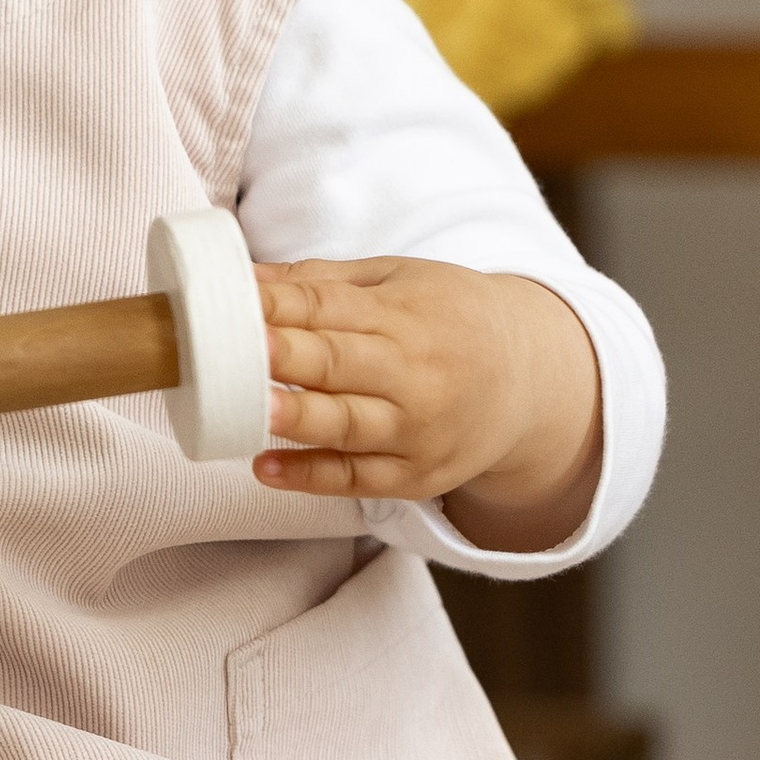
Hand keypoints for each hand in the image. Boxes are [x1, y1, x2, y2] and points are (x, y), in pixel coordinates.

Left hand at [253, 257, 602, 552]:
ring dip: (295, 420)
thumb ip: (322, 284)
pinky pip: (357, 479)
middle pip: (336, 365)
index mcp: (405, 314)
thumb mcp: (398, 282)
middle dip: (284, 358)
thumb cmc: (449, 320)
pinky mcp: (416, 476)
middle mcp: (413, 373)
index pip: (329, 309)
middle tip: (230, 351)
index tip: (230, 304)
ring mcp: (416, 429)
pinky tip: (266, 469)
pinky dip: (311, 477)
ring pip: (346, 426)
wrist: (530, 378)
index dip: (277, 308)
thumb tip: (246, 280)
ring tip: (248, 411)